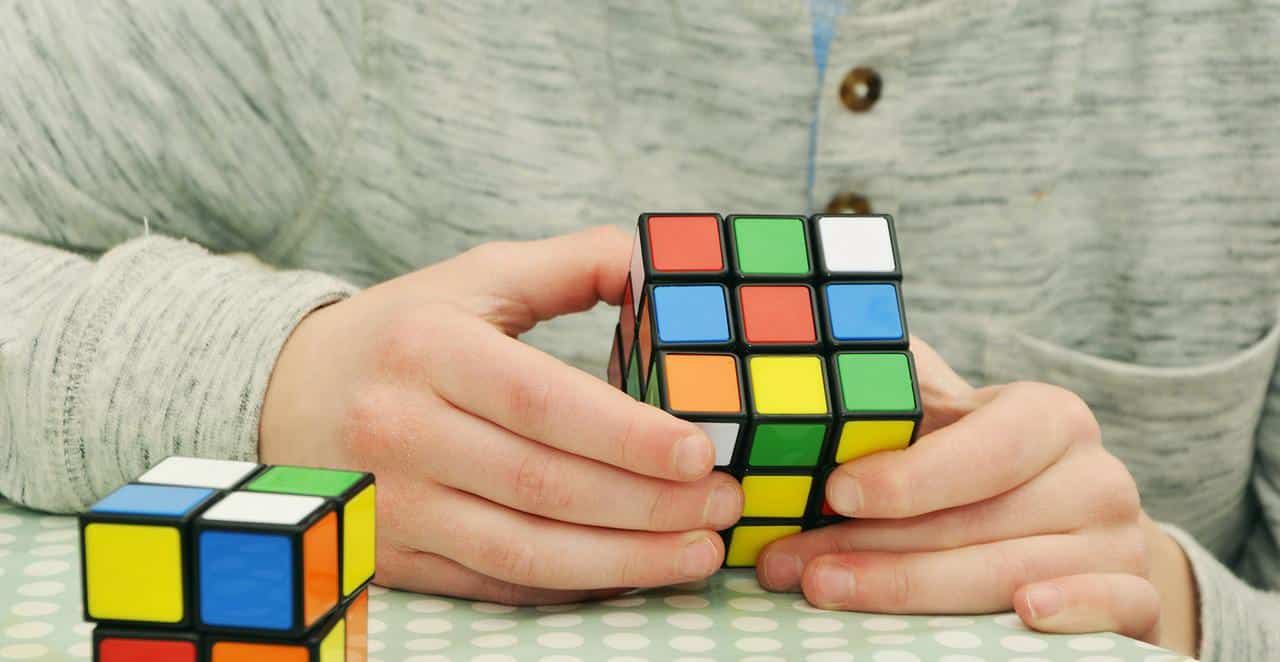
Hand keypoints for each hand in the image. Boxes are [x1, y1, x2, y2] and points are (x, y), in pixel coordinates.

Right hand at [259, 226, 742, 603]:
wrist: (284, 394)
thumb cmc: (403, 331)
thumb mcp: (475, 277)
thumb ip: (573, 268)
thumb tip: (663, 268)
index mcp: (428, 348)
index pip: (541, 400)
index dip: (627, 434)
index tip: (702, 452)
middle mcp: (402, 430)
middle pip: (543, 484)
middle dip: (648, 504)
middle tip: (725, 505)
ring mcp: (393, 503)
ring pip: (523, 551)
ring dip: (622, 560)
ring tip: (698, 554)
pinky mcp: (393, 555)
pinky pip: (495, 585)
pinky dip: (570, 586)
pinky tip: (629, 574)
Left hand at [756, 339, 1198, 654]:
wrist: (1071, 534)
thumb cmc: (978, 475)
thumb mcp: (944, 425)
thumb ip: (896, 396)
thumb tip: (819, 370)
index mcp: (1049, 419)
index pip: (984, 447)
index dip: (910, 475)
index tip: (836, 493)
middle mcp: (1096, 476)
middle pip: (980, 521)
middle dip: (873, 546)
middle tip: (793, 565)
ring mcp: (1123, 541)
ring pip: (1018, 573)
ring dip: (914, 591)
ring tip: (827, 592)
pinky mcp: (1140, 599)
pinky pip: (1116, 609)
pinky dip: (1074, 611)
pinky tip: (1024, 616)